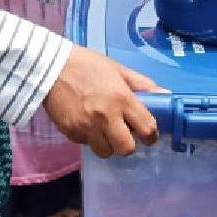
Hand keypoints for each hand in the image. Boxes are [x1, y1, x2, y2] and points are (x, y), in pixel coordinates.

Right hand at [43, 45, 160, 157]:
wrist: (51, 66)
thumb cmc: (88, 65)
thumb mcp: (118, 69)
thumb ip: (142, 84)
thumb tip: (165, 95)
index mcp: (122, 98)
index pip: (147, 128)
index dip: (151, 135)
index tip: (148, 135)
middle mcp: (106, 116)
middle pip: (127, 149)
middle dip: (128, 144)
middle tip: (124, 133)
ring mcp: (87, 127)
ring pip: (106, 152)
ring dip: (108, 144)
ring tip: (104, 130)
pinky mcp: (71, 132)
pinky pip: (86, 144)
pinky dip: (89, 138)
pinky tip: (86, 123)